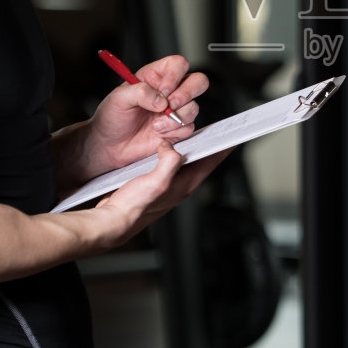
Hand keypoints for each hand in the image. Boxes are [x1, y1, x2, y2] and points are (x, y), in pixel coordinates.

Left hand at [86, 54, 208, 170]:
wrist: (110, 146)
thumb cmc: (112, 118)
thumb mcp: (118, 98)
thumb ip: (140, 92)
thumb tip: (161, 99)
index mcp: (155, 76)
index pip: (178, 64)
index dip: (175, 75)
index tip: (163, 90)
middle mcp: (169, 91)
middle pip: (198, 81)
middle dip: (186, 94)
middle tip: (170, 105)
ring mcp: (175, 110)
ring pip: (194, 107)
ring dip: (176, 118)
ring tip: (155, 125)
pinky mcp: (177, 128)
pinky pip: (189, 127)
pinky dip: (174, 132)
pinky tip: (158, 133)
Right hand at [91, 141, 230, 244]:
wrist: (113, 220)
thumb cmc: (133, 207)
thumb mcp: (156, 181)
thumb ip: (169, 163)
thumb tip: (172, 147)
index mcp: (186, 184)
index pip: (212, 162)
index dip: (224, 147)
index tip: (234, 134)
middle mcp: (180, 185)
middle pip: (201, 160)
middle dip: (210, 143)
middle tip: (217, 127)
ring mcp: (168, 184)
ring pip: (184, 161)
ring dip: (189, 146)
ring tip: (194, 131)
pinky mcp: (155, 182)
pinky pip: (169, 163)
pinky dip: (170, 151)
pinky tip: (164, 145)